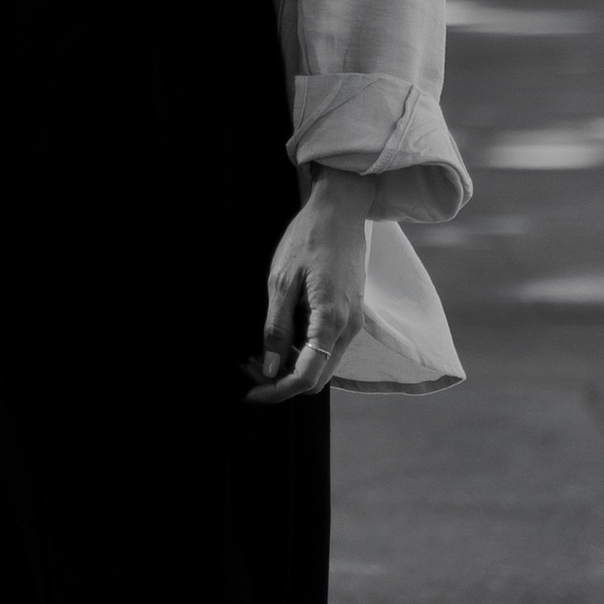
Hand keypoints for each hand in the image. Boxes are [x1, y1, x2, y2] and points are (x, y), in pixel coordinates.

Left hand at [248, 175, 366, 404]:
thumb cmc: (309, 239)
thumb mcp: (282, 281)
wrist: (340, 211)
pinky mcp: (350, 314)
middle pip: (316, 378)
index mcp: (331, 320)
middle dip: (281, 381)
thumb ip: (277, 327)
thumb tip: (270, 367)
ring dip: (291, 367)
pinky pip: (327, 347)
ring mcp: (353, 322)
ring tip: (258, 352)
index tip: (250, 392)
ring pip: (322, 364)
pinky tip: (280, 336)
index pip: (306, 377)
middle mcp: (348, 328)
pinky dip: (303, 352)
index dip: (277, 391)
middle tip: (250, 368)